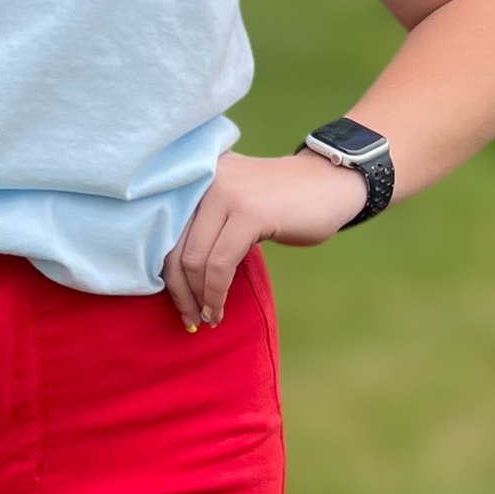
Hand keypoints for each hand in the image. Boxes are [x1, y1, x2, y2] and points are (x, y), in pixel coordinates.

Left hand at [161, 148, 367, 328]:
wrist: (331, 184)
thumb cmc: (282, 201)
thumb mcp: (234, 202)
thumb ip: (204, 221)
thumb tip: (172, 272)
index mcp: (196, 174)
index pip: (163, 229)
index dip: (165, 271)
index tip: (176, 301)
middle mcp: (205, 179)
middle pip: (174, 246)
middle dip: (178, 291)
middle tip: (189, 319)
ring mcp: (226, 193)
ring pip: (194, 258)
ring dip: (197, 297)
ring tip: (207, 318)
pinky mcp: (248, 213)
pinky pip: (219, 264)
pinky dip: (216, 293)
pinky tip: (219, 310)